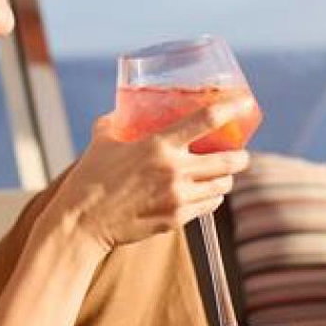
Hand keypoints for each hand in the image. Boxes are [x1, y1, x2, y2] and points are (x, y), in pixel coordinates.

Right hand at [55, 99, 252, 250]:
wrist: (82, 222)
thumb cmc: (89, 178)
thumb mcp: (102, 140)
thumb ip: (115, 122)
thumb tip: (121, 111)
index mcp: (158, 145)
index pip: (206, 120)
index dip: (230, 109)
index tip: (243, 103)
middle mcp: (174, 170)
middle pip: (229, 160)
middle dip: (241, 156)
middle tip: (240, 153)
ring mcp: (178, 197)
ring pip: (223, 186)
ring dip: (226, 179)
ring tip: (222, 175)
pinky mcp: (176, 219)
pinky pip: (208, 206)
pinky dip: (211, 198)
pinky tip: (205, 194)